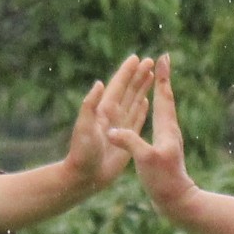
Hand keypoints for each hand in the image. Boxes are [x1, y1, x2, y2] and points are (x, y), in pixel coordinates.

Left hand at [60, 52, 150, 190]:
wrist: (85, 176)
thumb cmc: (82, 153)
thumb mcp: (84, 127)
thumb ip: (90, 105)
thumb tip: (99, 83)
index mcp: (104, 110)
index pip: (118, 86)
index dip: (126, 72)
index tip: (136, 57)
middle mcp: (112, 115)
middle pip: (129, 90)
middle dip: (139, 75)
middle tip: (150, 60)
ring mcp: (119, 126)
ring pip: (134, 101)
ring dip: (142, 88)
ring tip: (151, 75)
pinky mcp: (125, 138)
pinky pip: (136, 119)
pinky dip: (142, 109)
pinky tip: (146, 101)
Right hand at [113, 56, 199, 220]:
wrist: (177, 201)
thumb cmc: (163, 181)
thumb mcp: (144, 160)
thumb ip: (129, 142)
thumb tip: (112, 130)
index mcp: (165, 129)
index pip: (163, 97)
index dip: (162, 77)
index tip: (163, 57)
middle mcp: (169, 130)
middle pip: (165, 98)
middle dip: (161, 79)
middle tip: (161, 60)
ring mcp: (168, 139)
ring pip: (164, 109)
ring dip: (160, 91)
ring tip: (157, 79)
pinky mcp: (165, 148)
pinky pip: (160, 121)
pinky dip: (156, 108)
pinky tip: (153, 111)